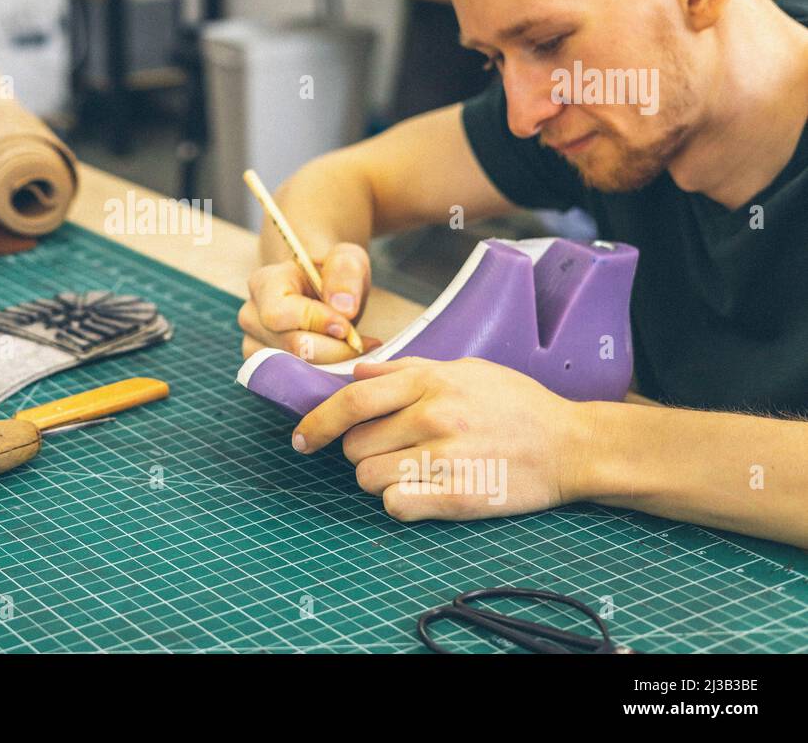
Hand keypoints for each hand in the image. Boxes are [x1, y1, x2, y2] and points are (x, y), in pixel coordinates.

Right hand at [238, 242, 379, 363]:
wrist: (324, 293)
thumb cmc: (332, 275)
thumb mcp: (347, 260)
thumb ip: (346, 273)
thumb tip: (343, 307)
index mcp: (263, 283)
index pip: (279, 314)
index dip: (316, 323)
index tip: (347, 326)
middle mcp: (251, 316)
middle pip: (290, 347)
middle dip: (332, 349)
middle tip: (360, 343)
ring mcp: (254, 345)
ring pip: (293, 370)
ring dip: (331, 365)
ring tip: (353, 351)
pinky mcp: (265, 369)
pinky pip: (294, 383)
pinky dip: (323, 377)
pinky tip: (341, 362)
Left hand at [293, 356, 590, 520]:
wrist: (571, 445)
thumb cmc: (517, 404)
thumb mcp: (465, 369)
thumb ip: (406, 369)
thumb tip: (356, 370)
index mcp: (431, 381)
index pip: (352, 400)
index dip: (318, 422)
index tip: (302, 438)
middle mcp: (434, 416)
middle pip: (355, 445)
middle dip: (362, 451)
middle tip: (393, 450)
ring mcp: (446, 457)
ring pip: (368, 478)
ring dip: (380, 478)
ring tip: (412, 470)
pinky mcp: (458, 496)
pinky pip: (396, 505)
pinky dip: (400, 502)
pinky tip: (423, 491)